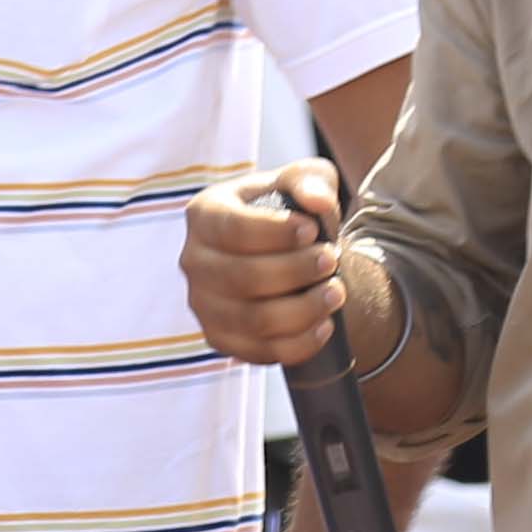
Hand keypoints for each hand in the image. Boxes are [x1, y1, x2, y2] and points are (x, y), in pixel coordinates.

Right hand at [180, 156, 352, 368]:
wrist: (285, 254)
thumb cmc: (292, 211)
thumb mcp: (304, 180)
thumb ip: (310, 180)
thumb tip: (316, 201)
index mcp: (205, 214)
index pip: (231, 228)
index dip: (275, 232)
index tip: (312, 230)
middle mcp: (194, 261)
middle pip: (242, 277)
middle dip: (296, 271)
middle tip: (333, 260)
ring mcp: (203, 304)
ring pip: (253, 320)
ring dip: (304, 309)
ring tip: (337, 292)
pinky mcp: (220, 338)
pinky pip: (259, 352)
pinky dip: (299, 343)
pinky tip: (325, 324)